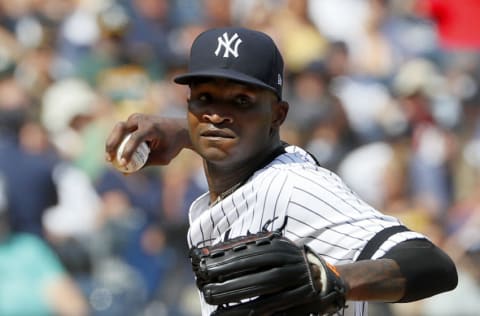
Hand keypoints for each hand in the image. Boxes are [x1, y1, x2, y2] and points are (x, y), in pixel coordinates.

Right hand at [105, 113, 190, 166]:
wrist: (181, 129)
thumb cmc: (173, 145)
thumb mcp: (162, 157)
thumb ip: (145, 164)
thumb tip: (125, 172)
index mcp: (151, 127)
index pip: (135, 138)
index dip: (127, 152)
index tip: (123, 164)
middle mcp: (142, 119)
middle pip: (121, 129)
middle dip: (112, 144)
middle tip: (109, 159)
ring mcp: (137, 118)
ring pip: (118, 128)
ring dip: (111, 142)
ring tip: (109, 158)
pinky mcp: (133, 119)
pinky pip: (121, 130)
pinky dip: (116, 140)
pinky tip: (113, 153)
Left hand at [189, 231, 346, 315]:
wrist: (324, 278)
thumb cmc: (290, 259)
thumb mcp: (274, 246)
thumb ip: (250, 247)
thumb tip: (216, 252)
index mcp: (281, 250)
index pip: (249, 257)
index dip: (225, 264)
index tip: (203, 269)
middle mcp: (290, 268)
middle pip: (255, 280)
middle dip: (227, 287)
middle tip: (205, 291)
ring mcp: (295, 290)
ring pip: (262, 301)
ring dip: (236, 307)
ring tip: (213, 309)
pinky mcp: (297, 307)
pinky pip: (271, 314)